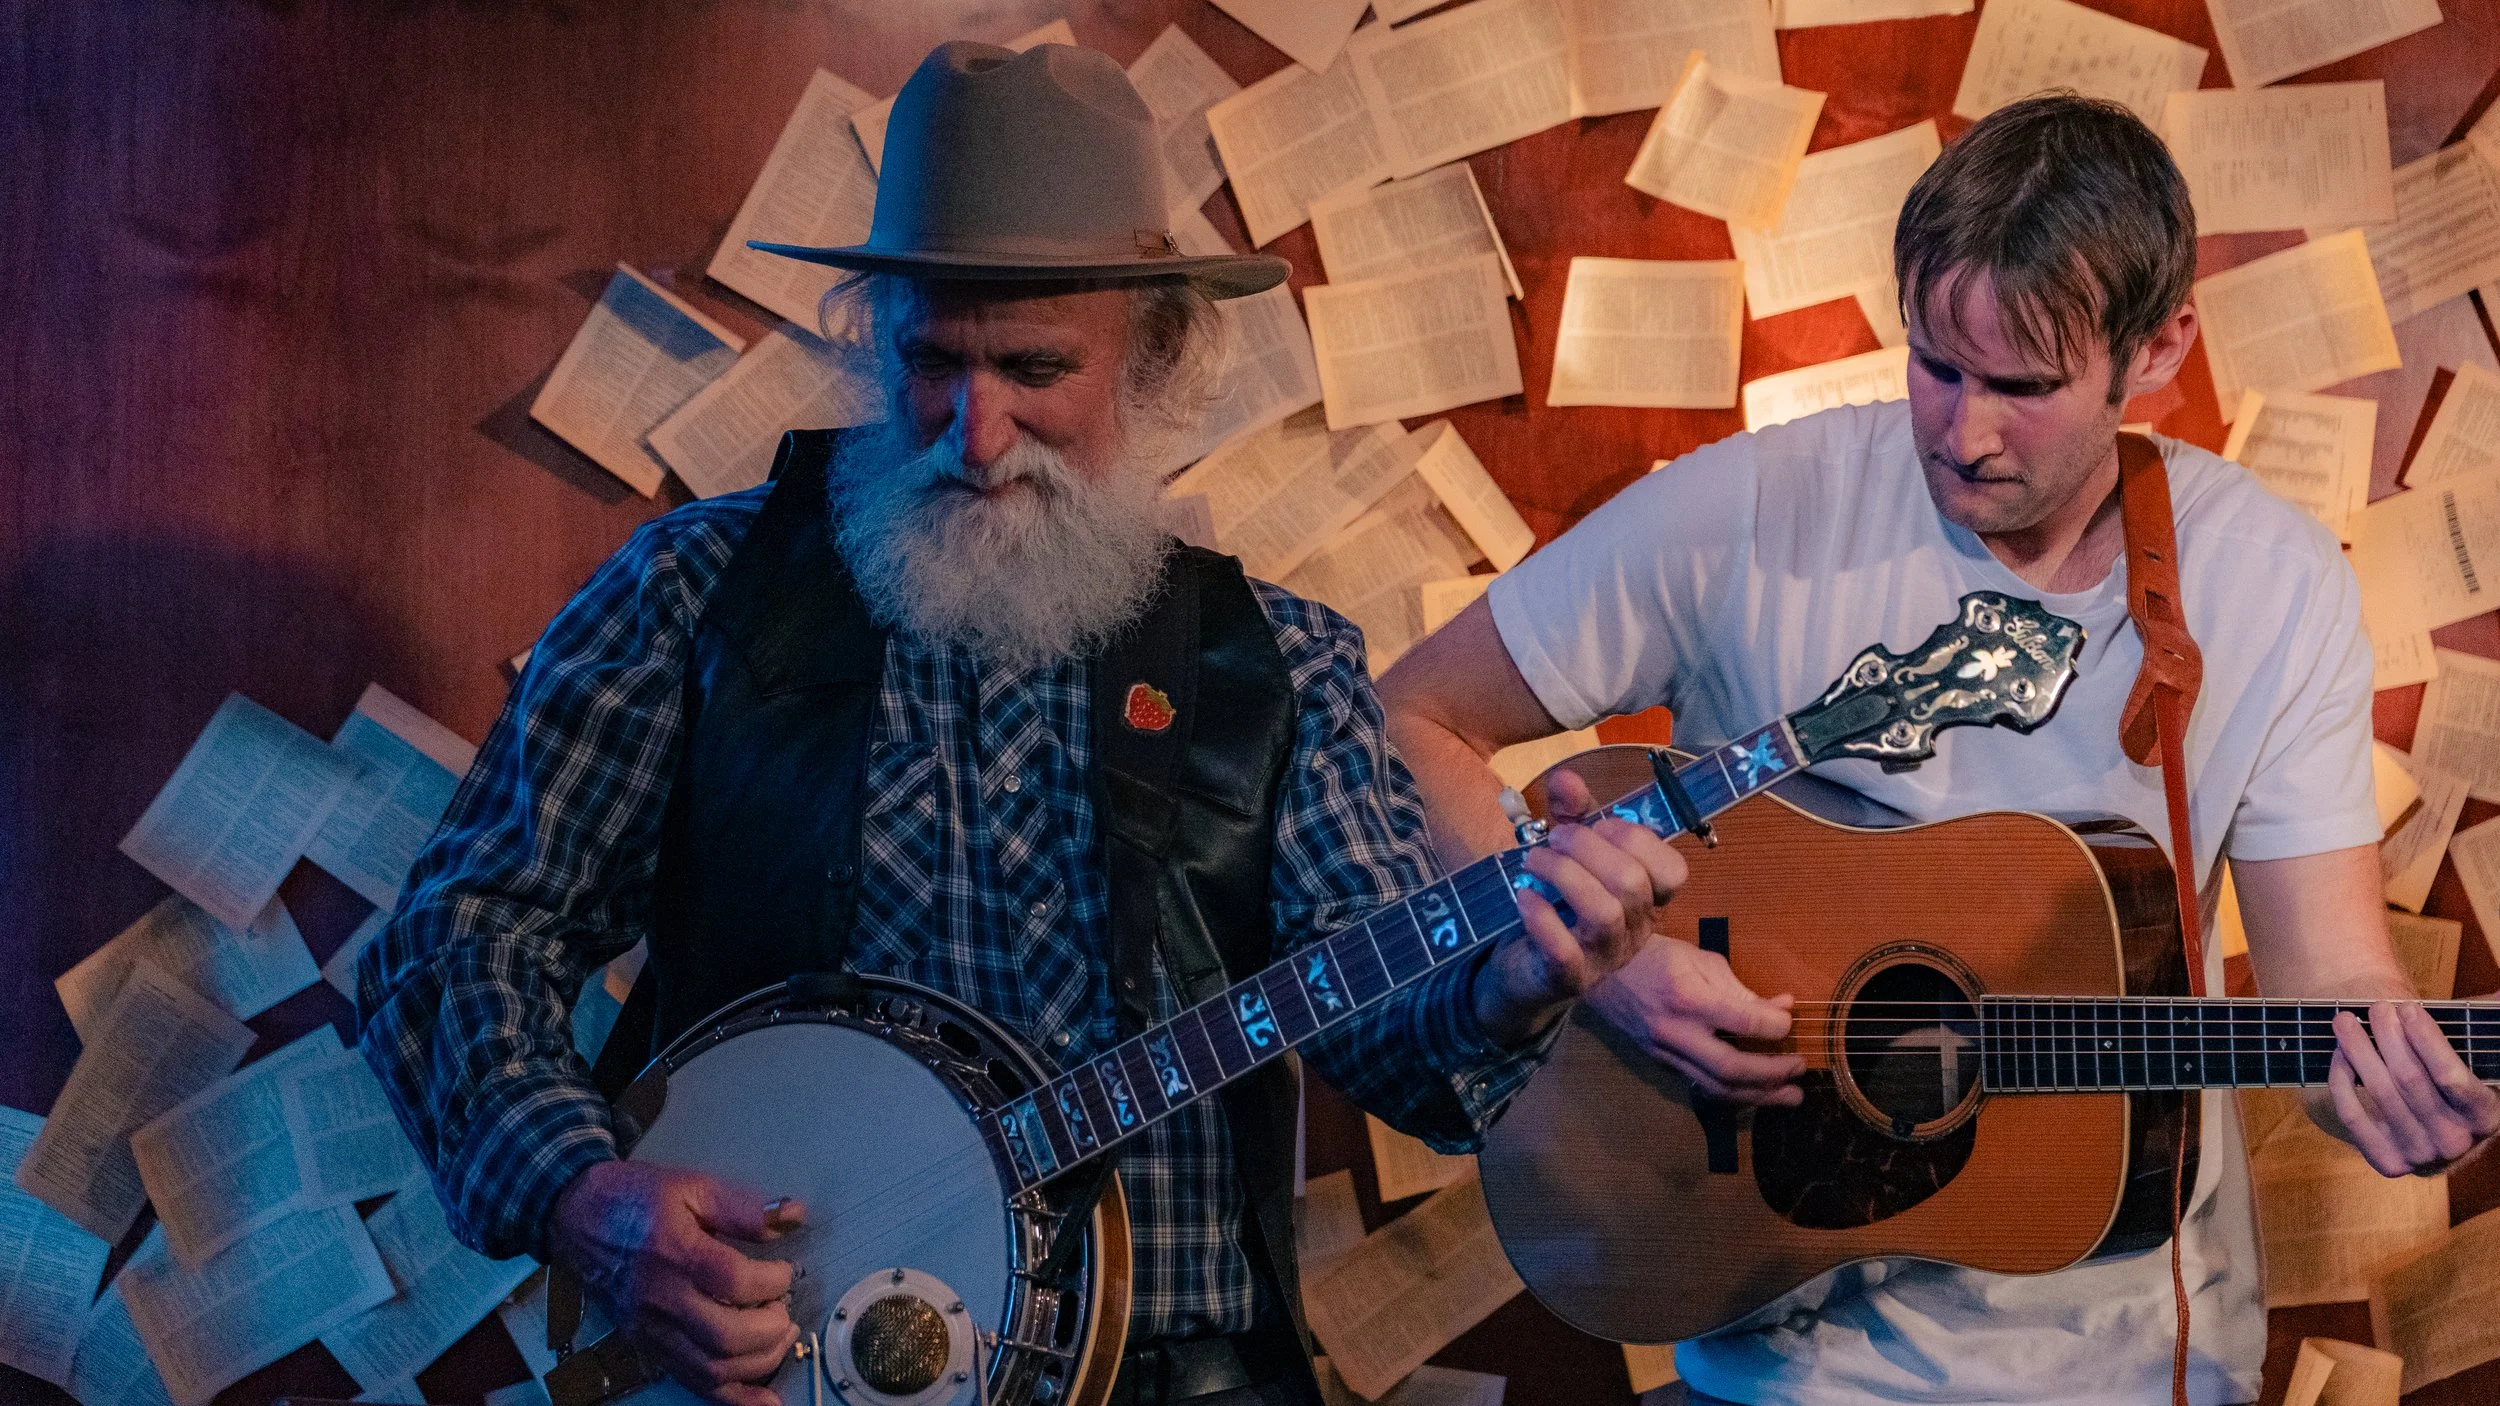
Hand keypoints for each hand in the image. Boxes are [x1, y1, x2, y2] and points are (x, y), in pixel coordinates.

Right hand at [551, 1160, 806, 1405]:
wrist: (575, 1217)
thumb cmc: (633, 1200)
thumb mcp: (690, 1186)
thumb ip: (743, 1208)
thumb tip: (793, 1216)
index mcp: (674, 1252)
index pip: (734, 1281)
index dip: (773, 1281)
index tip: (784, 1271)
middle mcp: (662, 1298)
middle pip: (726, 1335)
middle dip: (771, 1328)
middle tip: (784, 1309)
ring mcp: (653, 1329)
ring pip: (712, 1369)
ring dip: (760, 1362)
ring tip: (779, 1337)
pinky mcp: (648, 1346)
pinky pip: (692, 1383)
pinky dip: (733, 1398)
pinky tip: (763, 1401)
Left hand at [1473, 768, 1687, 1044]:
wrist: (1522, 966)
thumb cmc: (1556, 904)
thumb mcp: (1569, 853)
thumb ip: (1573, 814)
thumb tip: (1566, 779)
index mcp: (1646, 899)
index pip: (1672, 871)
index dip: (1635, 838)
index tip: (1597, 826)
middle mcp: (1634, 930)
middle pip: (1632, 883)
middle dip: (1587, 847)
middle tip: (1553, 838)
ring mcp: (1605, 958)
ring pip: (1604, 913)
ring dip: (1562, 874)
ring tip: (1532, 862)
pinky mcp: (1570, 978)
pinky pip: (1564, 950)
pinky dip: (1540, 917)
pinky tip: (1524, 896)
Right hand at [1582, 933, 1802, 1105]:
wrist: (1599, 974)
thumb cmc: (1653, 956)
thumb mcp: (1699, 959)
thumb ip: (1741, 989)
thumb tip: (1783, 1006)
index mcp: (1688, 997)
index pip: (1743, 1022)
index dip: (1775, 1027)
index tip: (1791, 1023)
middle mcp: (1676, 1032)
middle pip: (1731, 1068)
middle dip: (1773, 1074)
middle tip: (1800, 1068)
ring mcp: (1665, 1053)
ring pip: (1717, 1088)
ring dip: (1760, 1096)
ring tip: (1791, 1095)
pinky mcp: (1661, 1064)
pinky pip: (1702, 1085)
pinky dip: (1734, 1093)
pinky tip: (1757, 1092)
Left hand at [2324, 1001, 2499, 1176]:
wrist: (2434, 1122)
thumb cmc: (2454, 1074)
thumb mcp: (2477, 1055)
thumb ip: (2488, 1024)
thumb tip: (2498, 995)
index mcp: (2486, 1116)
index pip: (2451, 1077)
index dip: (2426, 1039)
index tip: (2408, 1007)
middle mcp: (2456, 1142)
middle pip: (2409, 1079)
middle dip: (2388, 1035)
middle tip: (2376, 1006)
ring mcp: (2420, 1156)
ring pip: (2379, 1092)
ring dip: (2357, 1049)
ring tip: (2345, 1019)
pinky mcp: (2387, 1162)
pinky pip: (2353, 1116)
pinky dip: (2341, 1079)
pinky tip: (2340, 1053)